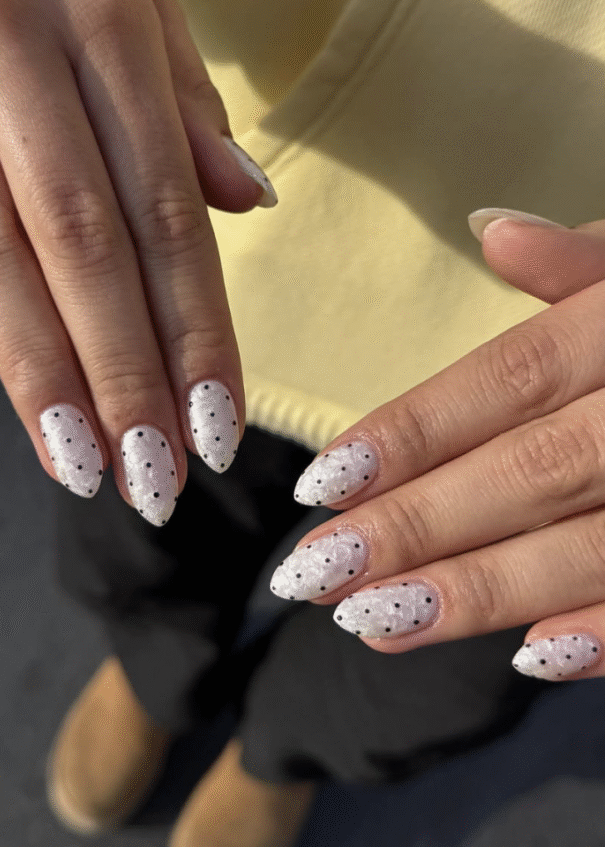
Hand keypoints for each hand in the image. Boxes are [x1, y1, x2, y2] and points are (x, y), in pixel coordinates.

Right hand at [0, 0, 275, 523]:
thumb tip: (248, 209)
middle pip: (72, 242)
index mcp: (101, 20)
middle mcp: (6, 46)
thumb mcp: (141, 2)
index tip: (213, 427)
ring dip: (33, 370)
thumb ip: (189, 112)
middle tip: (150, 481)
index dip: (191, 326)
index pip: (161, 205)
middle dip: (117, 376)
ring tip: (77, 463)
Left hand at [270, 211, 604, 680]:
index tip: (319, 483)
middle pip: (531, 470)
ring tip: (375, 622)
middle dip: (415, 527)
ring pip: (592, 541)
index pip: (508, 381)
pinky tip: (530, 658)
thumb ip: (588, 262)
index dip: (412, 431)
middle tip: (310, 574)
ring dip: (484, 591)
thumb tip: (491, 228)